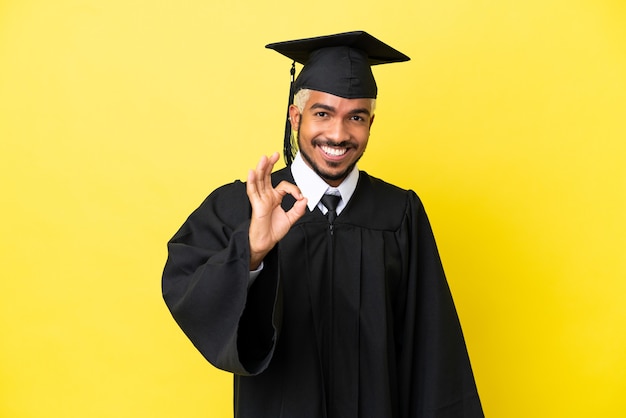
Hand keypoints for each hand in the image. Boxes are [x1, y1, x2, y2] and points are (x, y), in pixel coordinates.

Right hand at [246, 152, 307, 269]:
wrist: (266, 242)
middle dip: (270, 165)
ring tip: (263, 158)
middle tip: (274, 154)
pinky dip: (252, 182)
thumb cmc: (273, 231)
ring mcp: (260, 200)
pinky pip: (252, 192)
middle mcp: (266, 196)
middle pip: (266, 177)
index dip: (293, 189)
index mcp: (274, 198)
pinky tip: (252, 172)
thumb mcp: (290, 219)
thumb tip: (305, 199)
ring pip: (259, 181)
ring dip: (261, 168)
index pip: (283, 186)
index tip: (300, 196)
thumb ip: (298, 209)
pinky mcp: (256, 205)